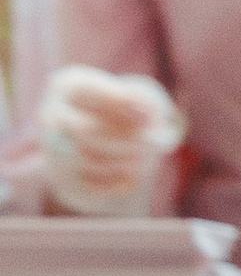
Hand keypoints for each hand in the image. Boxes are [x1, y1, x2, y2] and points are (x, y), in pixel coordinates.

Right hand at [38, 66, 183, 215]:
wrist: (110, 142)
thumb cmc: (128, 113)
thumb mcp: (140, 97)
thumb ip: (145, 102)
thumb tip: (147, 116)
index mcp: (68, 86)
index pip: (87, 91)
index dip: (119, 104)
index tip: (147, 116)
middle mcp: (51, 117)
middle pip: (84, 131)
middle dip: (126, 140)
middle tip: (154, 144)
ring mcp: (52, 151)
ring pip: (87, 161)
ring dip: (126, 162)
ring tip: (148, 159)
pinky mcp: (63, 182)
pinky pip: (90, 188)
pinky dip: (118, 183)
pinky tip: (133, 175)